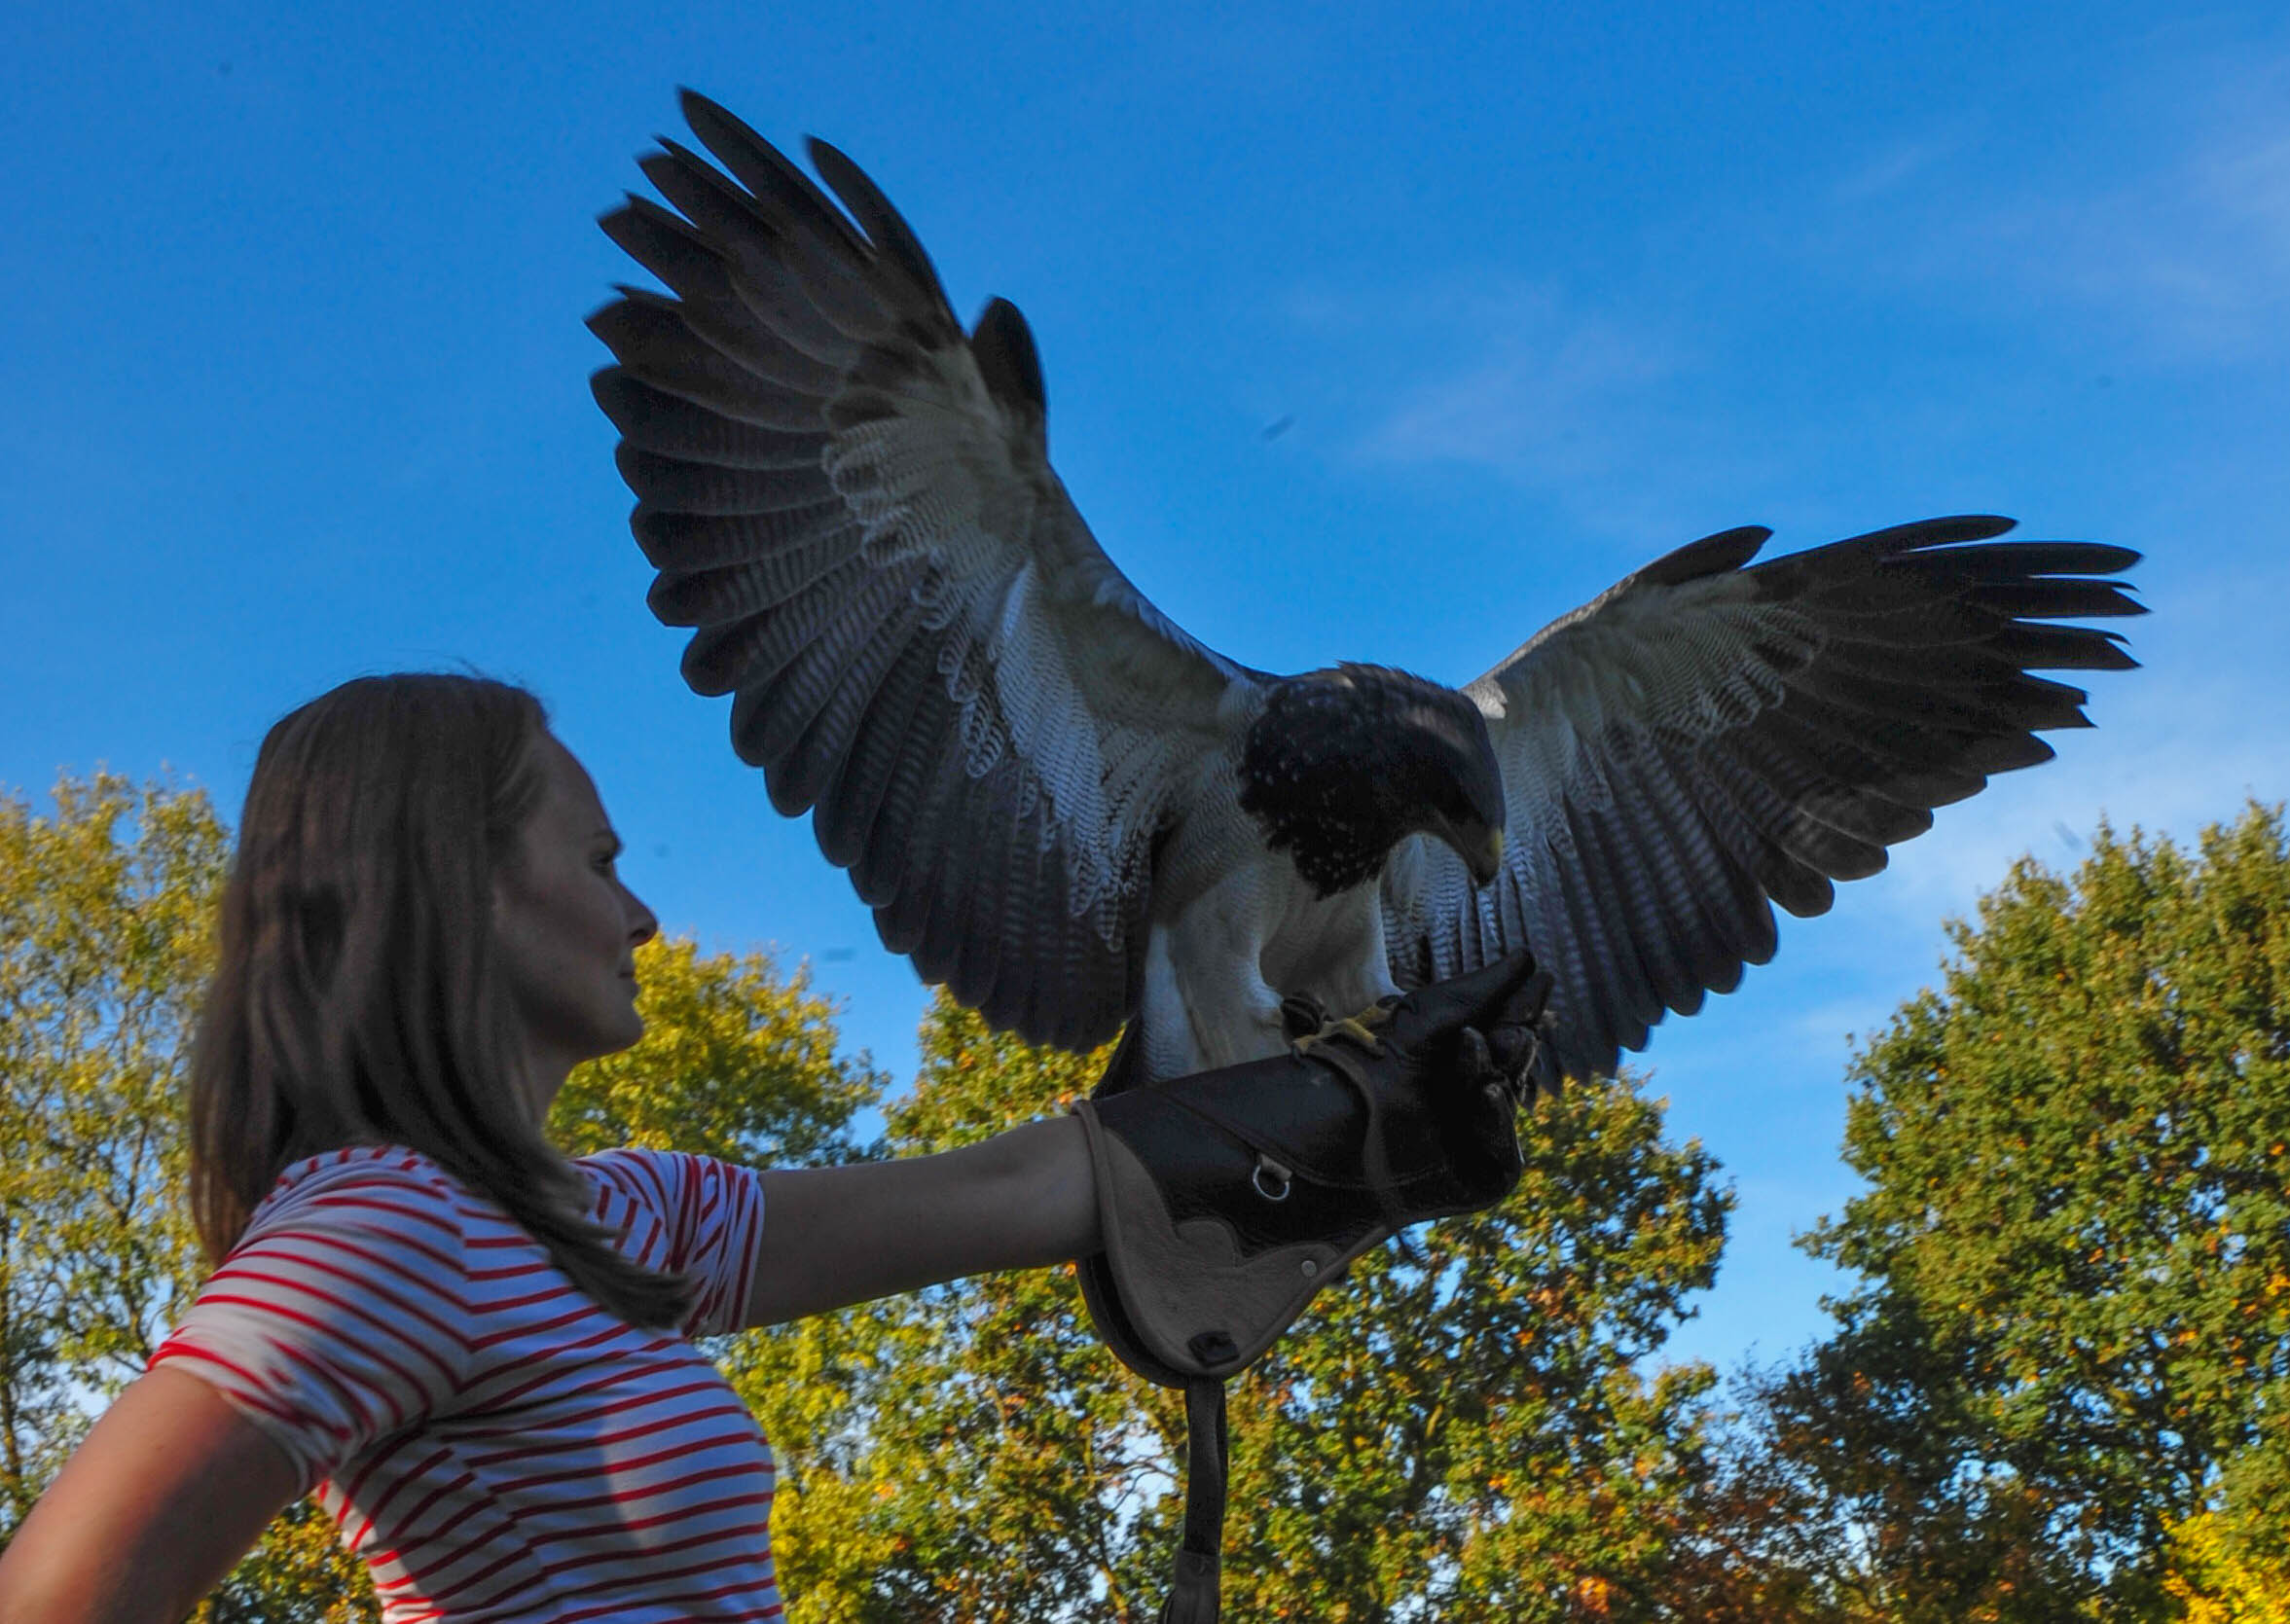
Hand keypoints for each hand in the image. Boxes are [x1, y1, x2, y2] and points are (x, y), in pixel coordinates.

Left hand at [1383, 951, 1554, 1209]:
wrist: (1330, 1130)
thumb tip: (1528, 958)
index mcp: (1452, 1059)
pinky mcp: (1478, 1177)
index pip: (1501, 1028)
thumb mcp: (1427, 1020)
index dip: (1520, 1005)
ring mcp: (1471, 1138)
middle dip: (1517, 1038)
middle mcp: (1463, 1096)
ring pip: (1509, 1099)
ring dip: (1507, 1069)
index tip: (1540, 978)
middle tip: (1516, 1026)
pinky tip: (1490, 1090)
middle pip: (1510, 1064)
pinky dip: (1498, 1118)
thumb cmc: (1370, 1067)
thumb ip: (1479, 992)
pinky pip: (1504, 1149)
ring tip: (1508, 1042)